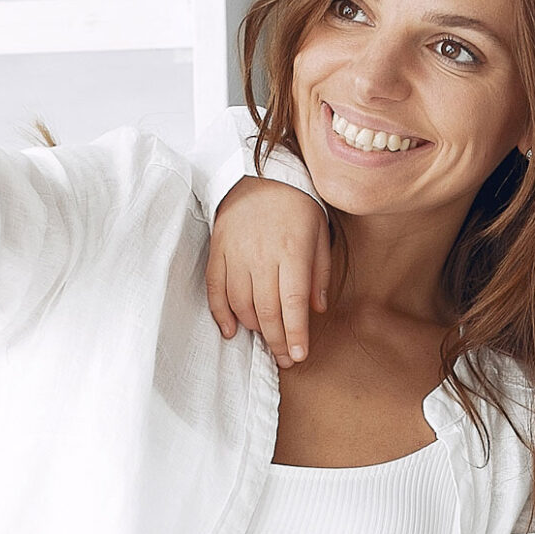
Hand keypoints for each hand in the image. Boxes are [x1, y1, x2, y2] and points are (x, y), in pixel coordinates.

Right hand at [204, 177, 328, 367]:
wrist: (260, 174)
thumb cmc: (296, 206)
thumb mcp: (319, 232)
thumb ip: (320, 273)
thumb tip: (318, 309)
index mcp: (292, 250)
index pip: (293, 302)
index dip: (295, 333)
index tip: (298, 356)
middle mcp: (262, 254)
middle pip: (266, 309)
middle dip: (276, 340)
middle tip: (284, 358)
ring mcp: (236, 253)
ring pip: (240, 303)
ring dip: (253, 328)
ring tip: (266, 338)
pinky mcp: (217, 250)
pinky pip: (215, 288)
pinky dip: (220, 313)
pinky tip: (231, 331)